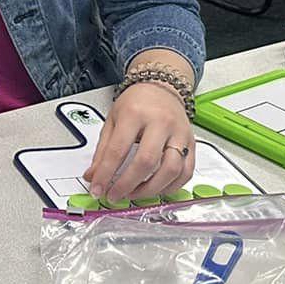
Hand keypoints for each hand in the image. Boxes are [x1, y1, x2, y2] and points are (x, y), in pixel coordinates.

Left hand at [86, 83, 194, 201]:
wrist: (161, 88)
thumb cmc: (136, 103)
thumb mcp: (112, 120)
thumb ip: (103, 150)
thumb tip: (93, 176)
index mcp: (135, 114)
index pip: (118, 150)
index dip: (106, 174)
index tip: (97, 188)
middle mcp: (161, 123)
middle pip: (147, 161)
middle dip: (128, 185)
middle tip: (115, 195)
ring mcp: (179, 134)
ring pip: (171, 170)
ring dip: (151, 189)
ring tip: (134, 194)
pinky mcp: (191, 143)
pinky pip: (186, 172)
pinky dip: (172, 187)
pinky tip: (156, 189)